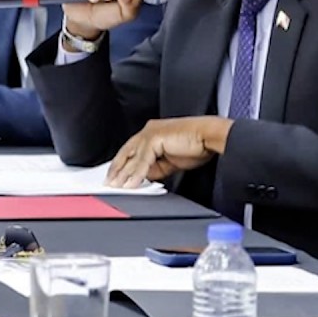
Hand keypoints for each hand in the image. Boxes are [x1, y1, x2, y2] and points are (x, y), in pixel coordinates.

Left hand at [105, 116, 232, 187]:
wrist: (209, 136)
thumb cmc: (197, 145)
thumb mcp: (171, 161)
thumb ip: (156, 168)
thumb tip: (144, 178)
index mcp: (153, 132)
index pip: (131, 150)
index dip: (122, 165)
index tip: (116, 177)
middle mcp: (149, 130)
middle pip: (127, 152)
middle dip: (117, 170)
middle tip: (108, 183)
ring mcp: (151, 133)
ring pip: (132, 157)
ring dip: (123, 174)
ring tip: (117, 187)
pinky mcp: (155, 138)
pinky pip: (142, 161)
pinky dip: (136, 174)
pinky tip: (132, 184)